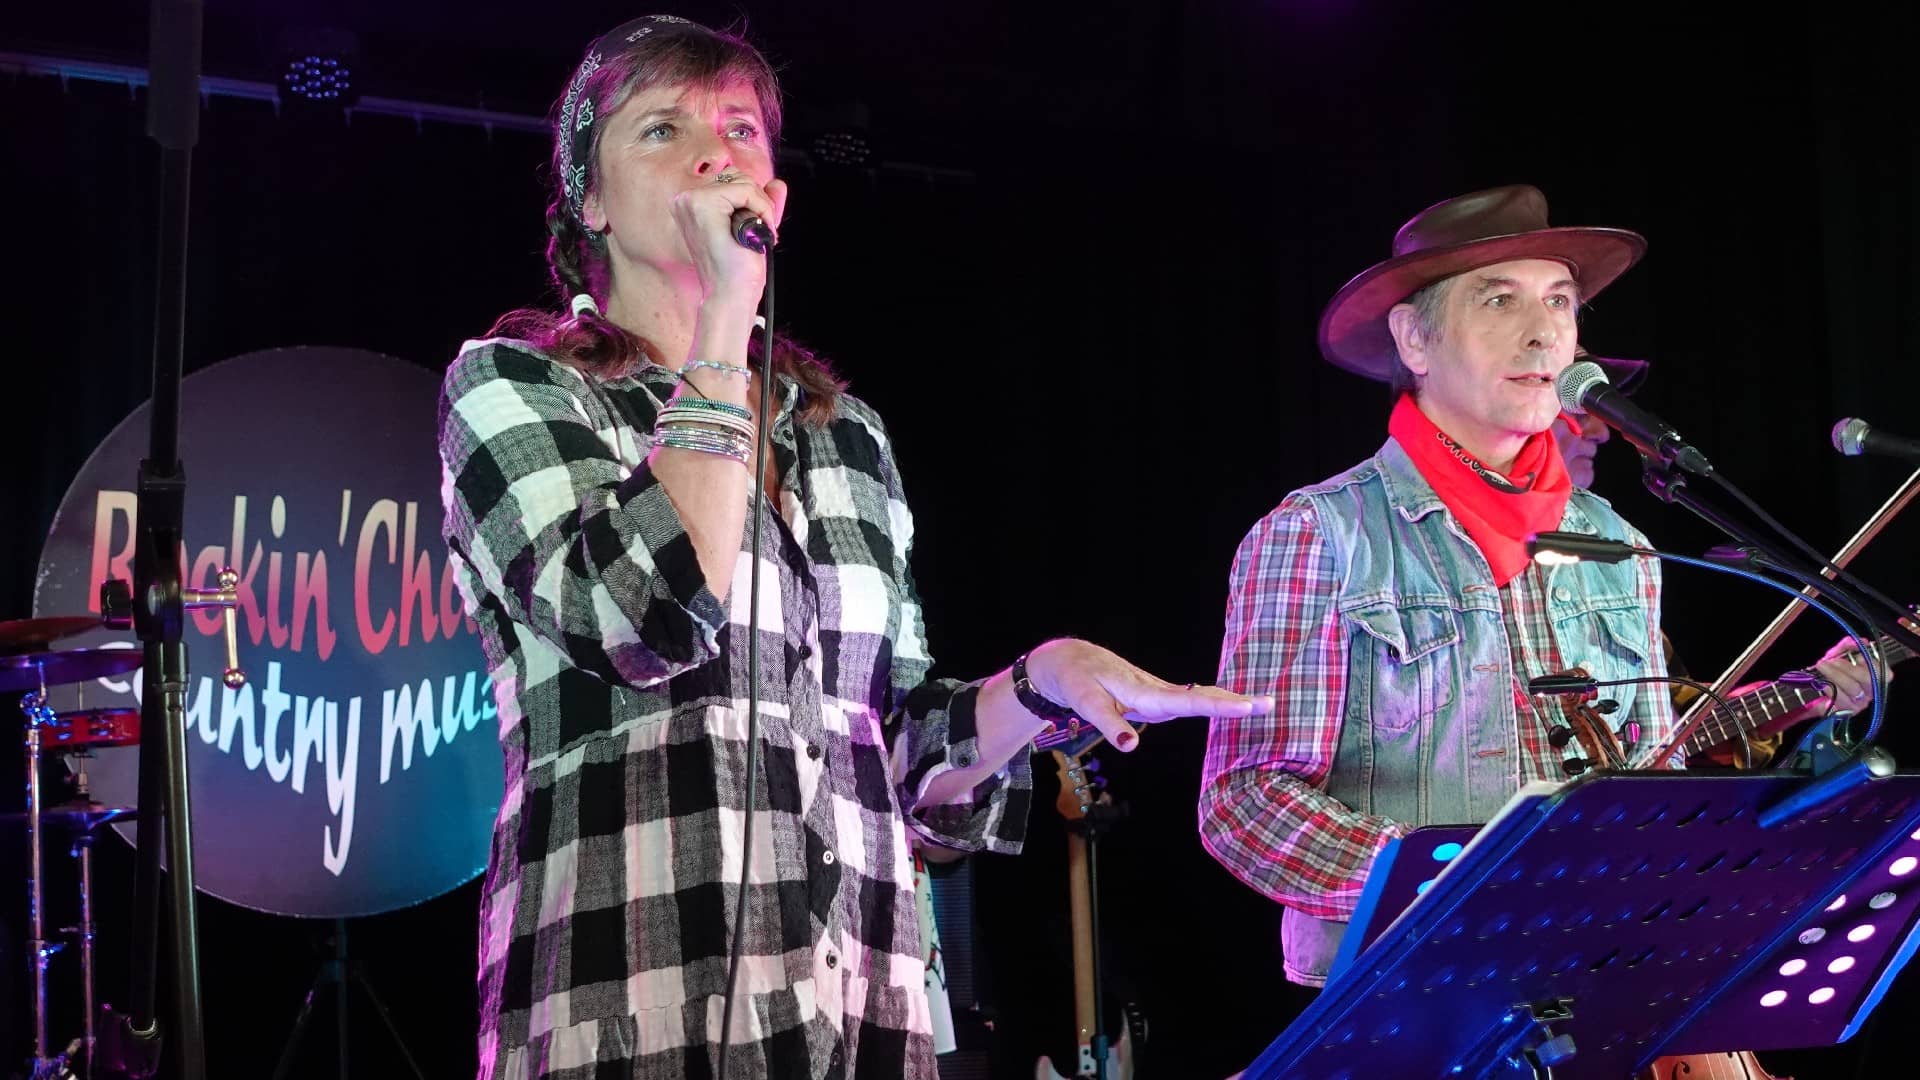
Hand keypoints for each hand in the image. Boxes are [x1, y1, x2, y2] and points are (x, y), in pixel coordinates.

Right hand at [670, 175, 787, 305]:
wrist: (730, 295)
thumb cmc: (737, 271)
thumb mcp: (753, 229)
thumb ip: (763, 203)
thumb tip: (778, 183)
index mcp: (690, 205)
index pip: (730, 181)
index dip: (753, 202)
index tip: (757, 230)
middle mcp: (685, 200)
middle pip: (736, 176)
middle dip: (758, 202)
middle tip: (760, 233)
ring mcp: (691, 201)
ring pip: (743, 181)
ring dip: (761, 207)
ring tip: (757, 234)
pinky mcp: (703, 204)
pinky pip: (746, 190)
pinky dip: (762, 209)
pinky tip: (758, 231)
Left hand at [1023, 638, 1273, 752]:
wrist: (1069, 660)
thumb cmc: (1077, 681)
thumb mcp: (1085, 702)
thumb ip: (1108, 724)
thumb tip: (1131, 746)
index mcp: (1144, 693)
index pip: (1186, 701)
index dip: (1217, 706)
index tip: (1246, 707)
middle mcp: (1156, 690)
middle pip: (1201, 696)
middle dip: (1234, 702)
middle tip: (1269, 704)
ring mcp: (1157, 691)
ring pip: (1198, 695)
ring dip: (1228, 700)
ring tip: (1261, 704)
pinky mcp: (1154, 695)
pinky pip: (1189, 698)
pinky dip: (1212, 701)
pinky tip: (1228, 704)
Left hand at [1811, 636, 1885, 711]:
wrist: (1815, 691)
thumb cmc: (1832, 672)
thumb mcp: (1838, 655)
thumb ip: (1848, 645)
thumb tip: (1859, 641)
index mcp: (1874, 678)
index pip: (1885, 673)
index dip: (1873, 663)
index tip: (1858, 655)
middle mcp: (1869, 692)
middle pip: (1867, 679)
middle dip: (1848, 667)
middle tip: (1831, 660)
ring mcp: (1859, 703)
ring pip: (1853, 689)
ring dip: (1835, 675)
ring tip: (1822, 666)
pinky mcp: (1846, 711)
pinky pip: (1840, 699)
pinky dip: (1830, 688)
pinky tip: (1822, 683)